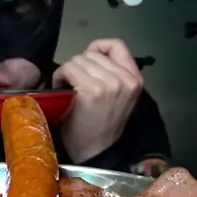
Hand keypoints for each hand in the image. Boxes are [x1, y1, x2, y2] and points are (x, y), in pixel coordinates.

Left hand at [53, 39, 142, 163]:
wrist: (94, 152)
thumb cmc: (101, 125)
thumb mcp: (118, 96)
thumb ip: (113, 73)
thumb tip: (91, 53)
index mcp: (135, 79)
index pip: (117, 45)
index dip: (98, 48)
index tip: (87, 61)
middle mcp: (125, 79)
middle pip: (92, 53)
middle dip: (78, 65)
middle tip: (73, 83)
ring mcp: (109, 84)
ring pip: (78, 60)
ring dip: (68, 71)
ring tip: (68, 88)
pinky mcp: (91, 90)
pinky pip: (69, 69)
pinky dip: (60, 76)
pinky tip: (61, 89)